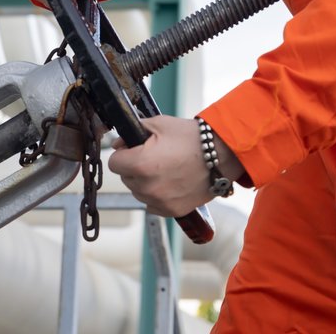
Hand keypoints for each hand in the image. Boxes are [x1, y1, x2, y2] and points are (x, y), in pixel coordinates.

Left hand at [105, 115, 237, 216]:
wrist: (221, 155)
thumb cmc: (191, 138)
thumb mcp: (160, 124)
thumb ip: (134, 131)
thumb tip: (118, 144)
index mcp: (141, 164)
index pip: (114, 163)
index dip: (122, 153)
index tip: (132, 149)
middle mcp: (148, 187)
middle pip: (126, 178)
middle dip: (134, 167)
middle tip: (153, 157)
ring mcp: (160, 201)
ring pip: (138, 192)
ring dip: (144, 182)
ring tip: (164, 169)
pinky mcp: (172, 211)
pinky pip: (152, 204)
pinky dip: (156, 195)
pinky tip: (170, 182)